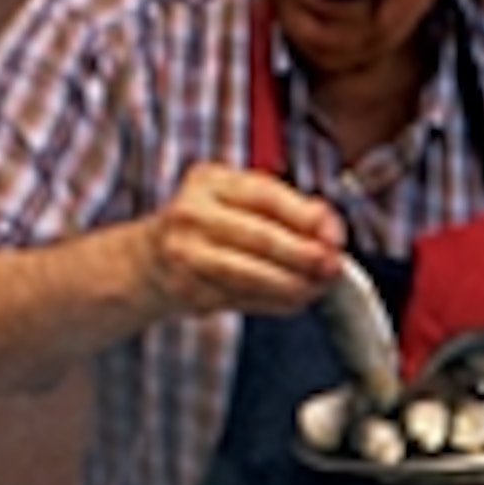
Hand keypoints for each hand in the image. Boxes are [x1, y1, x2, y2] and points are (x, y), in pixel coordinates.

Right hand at [144, 162, 342, 321]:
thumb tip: (328, 228)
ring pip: (250, 274)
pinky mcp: (188, 290)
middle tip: (333, 267)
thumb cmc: (207, 227)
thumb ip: (280, 208)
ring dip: (292, 285)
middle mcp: (192, 213)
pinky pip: (241, 299)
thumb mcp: (235, 200)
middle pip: (260, 237)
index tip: (335, 235)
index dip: (306, 217)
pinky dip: (274, 303)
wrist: (148, 260)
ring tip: (317, 288)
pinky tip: (294, 300)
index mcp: (210, 181)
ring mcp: (186, 253)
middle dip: (304, 256)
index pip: (265, 195)